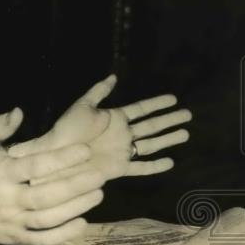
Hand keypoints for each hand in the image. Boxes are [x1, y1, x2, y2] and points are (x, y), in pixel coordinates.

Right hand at [0, 108, 104, 244]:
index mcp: (2, 174)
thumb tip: (19, 111)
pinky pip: (42, 240)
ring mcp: (13, 221)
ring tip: (98, 194)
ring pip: (47, 219)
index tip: (86, 149)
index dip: (61, 158)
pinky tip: (83, 223)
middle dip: (75, 186)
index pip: (35, 166)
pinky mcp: (17, 238)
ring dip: (75, 208)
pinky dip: (63, 235)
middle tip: (100, 175)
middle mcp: (8, 199)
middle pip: (45, 196)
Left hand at [7, 75, 190, 182]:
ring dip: (168, 139)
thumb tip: (113, 77)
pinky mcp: (119, 168)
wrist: (56, 155)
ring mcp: (122, 151)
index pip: (141, 109)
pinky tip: (171, 163)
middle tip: (188, 115)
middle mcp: (122, 134)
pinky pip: (141, 168)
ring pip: (151, 144)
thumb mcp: (82, 106)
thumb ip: (98, 92)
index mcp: (114, 118)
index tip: (173, 99)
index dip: (157, 104)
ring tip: (186, 134)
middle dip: (169, 120)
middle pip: (152, 126)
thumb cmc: (65, 130)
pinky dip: (155, 166)